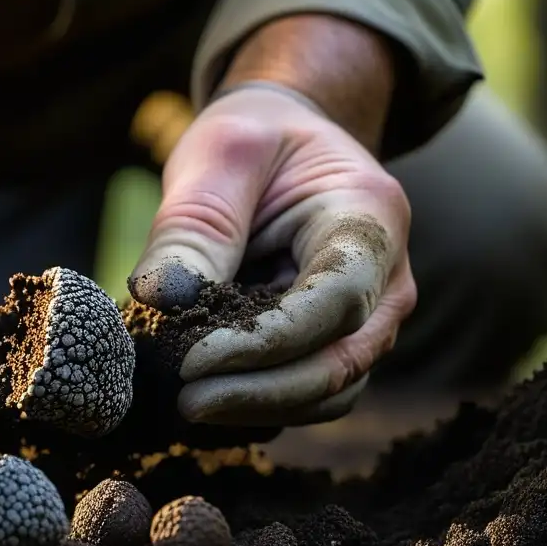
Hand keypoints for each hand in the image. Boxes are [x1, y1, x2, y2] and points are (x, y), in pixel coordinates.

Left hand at [130, 84, 416, 425]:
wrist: (284, 141)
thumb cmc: (256, 138)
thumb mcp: (221, 156)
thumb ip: (196, 226)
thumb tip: (159, 302)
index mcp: (371, 217)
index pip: (336, 301)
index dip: (266, 343)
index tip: (192, 361)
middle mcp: (387, 279)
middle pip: (339, 362)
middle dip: (260, 393)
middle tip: (185, 401)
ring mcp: (368, 319)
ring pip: (328, 391)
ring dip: (258, 408)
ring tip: (187, 403)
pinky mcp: (335, 343)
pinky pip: (308, 392)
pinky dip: (261, 404)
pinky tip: (208, 400)